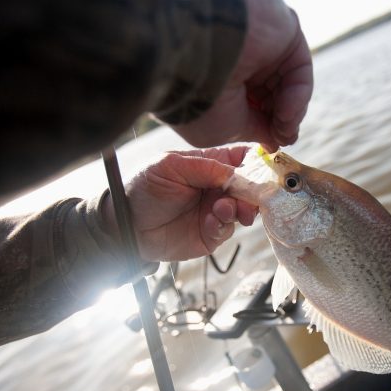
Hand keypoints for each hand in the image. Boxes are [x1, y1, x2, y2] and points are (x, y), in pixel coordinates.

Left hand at [103, 147, 256, 261]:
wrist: (125, 226)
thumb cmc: (143, 188)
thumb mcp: (169, 166)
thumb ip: (204, 166)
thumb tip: (235, 173)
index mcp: (210, 164)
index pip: (244, 157)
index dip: (258, 162)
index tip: (265, 170)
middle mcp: (217, 186)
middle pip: (251, 186)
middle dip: (253, 192)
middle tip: (247, 199)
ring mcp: (216, 210)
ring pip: (244, 209)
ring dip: (238, 209)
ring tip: (221, 210)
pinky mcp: (211, 233)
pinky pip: (228, 230)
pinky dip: (223, 226)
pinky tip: (209, 223)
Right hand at [173, 0, 312, 151]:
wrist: (194, 56)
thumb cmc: (199, 100)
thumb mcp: (223, 129)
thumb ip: (253, 131)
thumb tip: (275, 140)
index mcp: (219, 78)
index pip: (253, 104)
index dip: (265, 126)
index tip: (272, 145)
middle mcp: (241, 57)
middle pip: (274, 94)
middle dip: (281, 120)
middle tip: (283, 137)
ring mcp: (263, 42)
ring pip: (290, 83)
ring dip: (292, 112)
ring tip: (283, 128)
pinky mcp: (284, 30)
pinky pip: (300, 67)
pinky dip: (299, 95)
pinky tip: (286, 112)